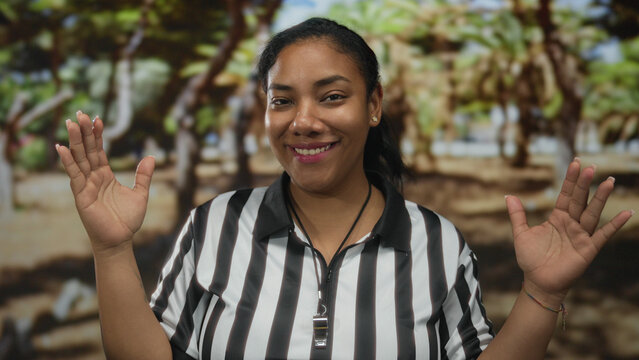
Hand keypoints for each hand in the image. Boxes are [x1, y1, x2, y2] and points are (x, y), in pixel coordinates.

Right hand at [56, 111, 154, 253]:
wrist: (120, 240)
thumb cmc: (127, 220)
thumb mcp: (140, 194)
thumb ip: (144, 176)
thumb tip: (151, 157)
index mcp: (105, 176)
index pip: (99, 151)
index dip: (98, 135)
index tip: (97, 118)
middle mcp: (93, 178)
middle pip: (87, 150)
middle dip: (84, 132)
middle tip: (80, 113)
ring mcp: (86, 186)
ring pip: (79, 159)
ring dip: (75, 141)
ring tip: (71, 123)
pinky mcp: (81, 195)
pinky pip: (74, 176)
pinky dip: (68, 162)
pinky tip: (62, 148)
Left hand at [505, 158, 632, 304]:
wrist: (538, 282)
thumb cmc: (531, 259)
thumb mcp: (521, 234)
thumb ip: (517, 215)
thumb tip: (509, 196)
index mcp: (557, 218)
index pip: (566, 195)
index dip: (570, 180)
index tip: (576, 162)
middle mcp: (571, 224)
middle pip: (579, 200)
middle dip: (584, 184)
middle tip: (591, 167)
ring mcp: (581, 235)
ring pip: (592, 213)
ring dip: (600, 198)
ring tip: (608, 182)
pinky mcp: (588, 248)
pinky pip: (604, 234)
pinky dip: (615, 224)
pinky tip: (627, 213)